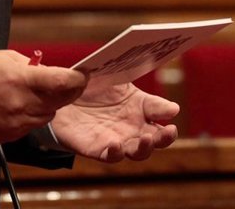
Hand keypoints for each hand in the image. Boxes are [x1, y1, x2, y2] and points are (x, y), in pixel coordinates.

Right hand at [0, 51, 85, 143]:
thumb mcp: (4, 58)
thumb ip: (30, 65)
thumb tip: (47, 71)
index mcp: (22, 81)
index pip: (63, 81)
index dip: (78, 78)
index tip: (82, 75)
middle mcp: (23, 104)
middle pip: (62, 101)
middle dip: (67, 91)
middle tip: (65, 82)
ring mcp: (18, 123)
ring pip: (49, 114)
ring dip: (48, 104)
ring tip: (32, 93)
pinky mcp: (12, 135)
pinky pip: (33, 125)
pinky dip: (32, 115)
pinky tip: (18, 105)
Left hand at [50, 81, 179, 162]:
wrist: (62, 95)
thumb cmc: (94, 86)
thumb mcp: (115, 79)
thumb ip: (132, 79)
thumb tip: (164, 99)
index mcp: (140, 107)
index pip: (160, 111)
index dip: (167, 111)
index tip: (172, 110)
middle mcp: (133, 127)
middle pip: (156, 139)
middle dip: (165, 138)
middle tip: (169, 131)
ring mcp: (117, 139)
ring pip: (137, 152)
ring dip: (145, 148)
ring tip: (146, 139)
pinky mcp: (96, 148)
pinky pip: (109, 156)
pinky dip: (115, 153)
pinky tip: (116, 145)